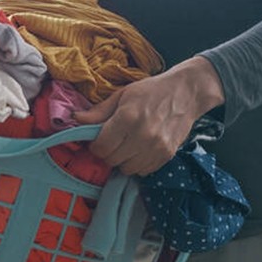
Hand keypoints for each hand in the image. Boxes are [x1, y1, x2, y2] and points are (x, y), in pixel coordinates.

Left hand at [73, 55, 224, 175]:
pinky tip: (140, 150)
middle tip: (113, 142)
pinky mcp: (167, 155)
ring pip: (127, 169)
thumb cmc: (151, 91)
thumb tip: (76, 119)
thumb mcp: (122, 95)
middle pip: (112, 160)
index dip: (96, 146)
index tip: (98, 141)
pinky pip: (144, 171)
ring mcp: (156, 147)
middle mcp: (142, 135)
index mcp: (127, 117)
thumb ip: (99, 111)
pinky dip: (138, 164)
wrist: (186, 93)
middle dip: (108, 153)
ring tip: (127, 146)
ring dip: (123, 160)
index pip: (102, 147)